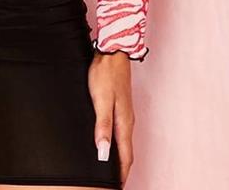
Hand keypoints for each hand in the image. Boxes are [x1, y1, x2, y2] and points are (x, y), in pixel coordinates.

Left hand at [88, 51, 134, 187]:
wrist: (112, 52)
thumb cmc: (105, 74)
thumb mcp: (101, 101)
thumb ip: (103, 127)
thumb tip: (103, 153)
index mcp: (124, 122)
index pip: (125, 156)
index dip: (121, 174)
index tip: (116, 187)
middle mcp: (127, 120)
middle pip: (127, 152)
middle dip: (122, 169)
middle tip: (115, 182)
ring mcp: (125, 113)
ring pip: (124, 141)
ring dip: (120, 156)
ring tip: (112, 168)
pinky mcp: (119, 105)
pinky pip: (121, 131)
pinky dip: (117, 143)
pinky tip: (110, 142)